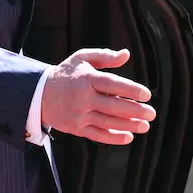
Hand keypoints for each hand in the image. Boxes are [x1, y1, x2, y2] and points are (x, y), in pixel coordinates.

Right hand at [41, 48, 155, 145]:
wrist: (39, 93)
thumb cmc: (66, 74)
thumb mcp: (82, 58)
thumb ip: (105, 56)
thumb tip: (126, 55)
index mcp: (87, 79)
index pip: (113, 85)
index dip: (131, 90)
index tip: (147, 94)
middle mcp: (83, 98)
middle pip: (113, 106)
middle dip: (135, 111)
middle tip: (152, 113)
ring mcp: (79, 115)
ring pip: (107, 123)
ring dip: (128, 126)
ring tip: (145, 126)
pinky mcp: (76, 128)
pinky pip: (97, 135)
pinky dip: (113, 138)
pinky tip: (129, 137)